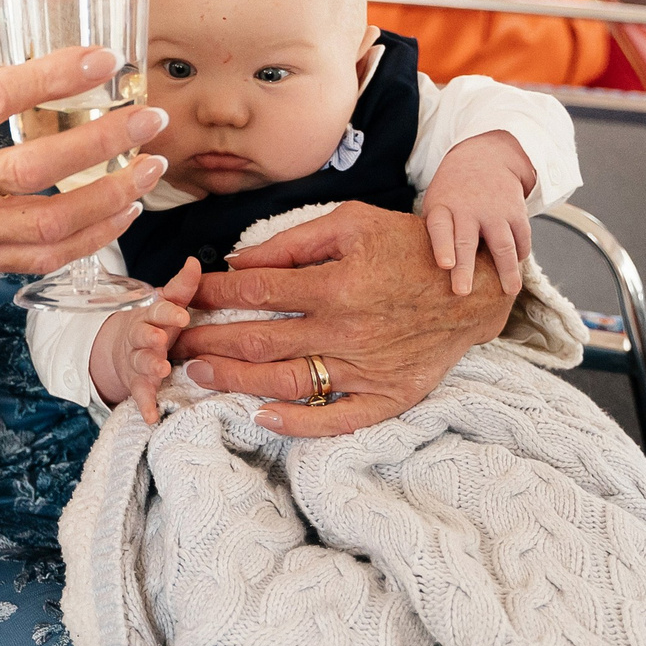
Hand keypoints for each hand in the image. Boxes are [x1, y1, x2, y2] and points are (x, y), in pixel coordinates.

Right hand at [0, 47, 171, 388]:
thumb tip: (50, 71)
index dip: (52, 78)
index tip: (103, 61)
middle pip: (32, 168)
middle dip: (102, 141)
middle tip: (149, 119)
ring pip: (49, 223)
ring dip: (111, 195)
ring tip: (149, 166)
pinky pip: (46, 257)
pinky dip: (95, 236)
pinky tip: (123, 209)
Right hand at [90, 260, 201, 422]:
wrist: (121, 348)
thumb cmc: (154, 324)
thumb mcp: (166, 304)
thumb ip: (182, 286)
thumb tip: (195, 261)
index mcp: (151, 316)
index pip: (158, 310)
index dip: (168, 312)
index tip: (182, 314)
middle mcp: (141, 338)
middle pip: (143, 336)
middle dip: (150, 338)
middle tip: (160, 340)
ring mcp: (136, 361)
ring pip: (141, 363)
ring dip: (149, 367)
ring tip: (160, 371)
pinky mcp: (136, 383)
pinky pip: (139, 395)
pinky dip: (145, 406)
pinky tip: (152, 416)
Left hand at [173, 202, 510, 436]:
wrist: (475, 286)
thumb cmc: (410, 248)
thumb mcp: (352, 223)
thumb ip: (292, 242)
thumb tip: (239, 261)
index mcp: (335, 284)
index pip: (255, 292)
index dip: (212, 294)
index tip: (185, 294)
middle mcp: (345, 330)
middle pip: (257, 340)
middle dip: (206, 339)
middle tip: (170, 340)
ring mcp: (364, 368)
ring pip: (283, 381)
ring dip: (233, 379)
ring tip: (197, 373)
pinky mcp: (386, 395)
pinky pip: (335, 418)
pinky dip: (297, 422)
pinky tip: (260, 416)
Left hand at [420, 131, 535, 296]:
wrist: (484, 158)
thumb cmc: (453, 193)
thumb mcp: (436, 204)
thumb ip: (436, 233)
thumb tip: (429, 274)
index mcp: (443, 207)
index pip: (440, 228)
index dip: (442, 247)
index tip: (445, 265)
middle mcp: (468, 209)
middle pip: (466, 241)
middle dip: (465, 268)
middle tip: (462, 291)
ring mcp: (494, 211)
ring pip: (502, 244)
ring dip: (507, 270)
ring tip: (509, 291)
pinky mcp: (517, 212)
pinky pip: (521, 237)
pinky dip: (520, 254)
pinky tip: (517, 268)